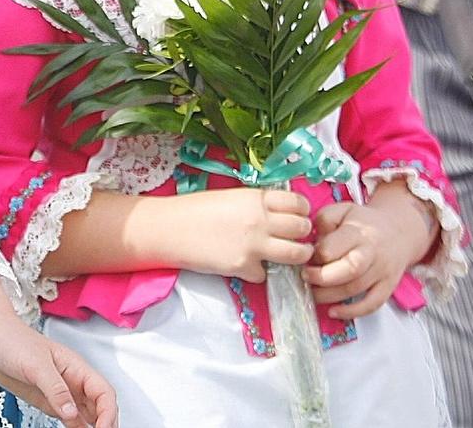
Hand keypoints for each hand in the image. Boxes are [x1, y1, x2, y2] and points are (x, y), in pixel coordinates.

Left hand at [0, 284, 117, 426]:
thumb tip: (72, 413)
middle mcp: (72, 381)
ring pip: (88, 415)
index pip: (104, 393)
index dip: (108, 413)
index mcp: (76, 367)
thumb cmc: (12, 339)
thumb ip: (55, 389)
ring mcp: (62, 393)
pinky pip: (70, 419)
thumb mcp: (35, 364)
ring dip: (93, 427)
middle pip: (100, 406)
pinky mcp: (49, 401)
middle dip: (105, 423)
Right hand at [172, 188, 314, 281]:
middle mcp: (260, 220)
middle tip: (294, 238)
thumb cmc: (195, 210)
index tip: (298, 216)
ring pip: (297, 254)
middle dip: (303, 234)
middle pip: (303, 228)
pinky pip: (266, 274)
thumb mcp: (231, 197)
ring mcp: (254, 245)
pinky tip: (248, 265)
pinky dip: (260, 272)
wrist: (169, 228)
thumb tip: (281, 214)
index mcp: (256, 198)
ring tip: (286, 255)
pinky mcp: (244, 267)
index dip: (303, 211)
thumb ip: (258, 204)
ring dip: (295, 256)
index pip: (299, 203)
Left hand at [305, 184, 436, 318]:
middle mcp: (372, 253)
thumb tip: (313, 241)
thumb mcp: (342, 210)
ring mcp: (381, 272)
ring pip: (355, 289)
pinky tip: (334, 312)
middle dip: (322, 277)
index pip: (335, 246)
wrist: (398, 231)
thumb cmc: (364, 222)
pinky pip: (371, 305)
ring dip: (329, 296)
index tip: (305, 256)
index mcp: (358, 232)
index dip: (317, 255)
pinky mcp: (387, 287)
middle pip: (349, 270)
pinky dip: (352, 312)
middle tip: (305, 276)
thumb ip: (324, 220)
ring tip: (313, 292)